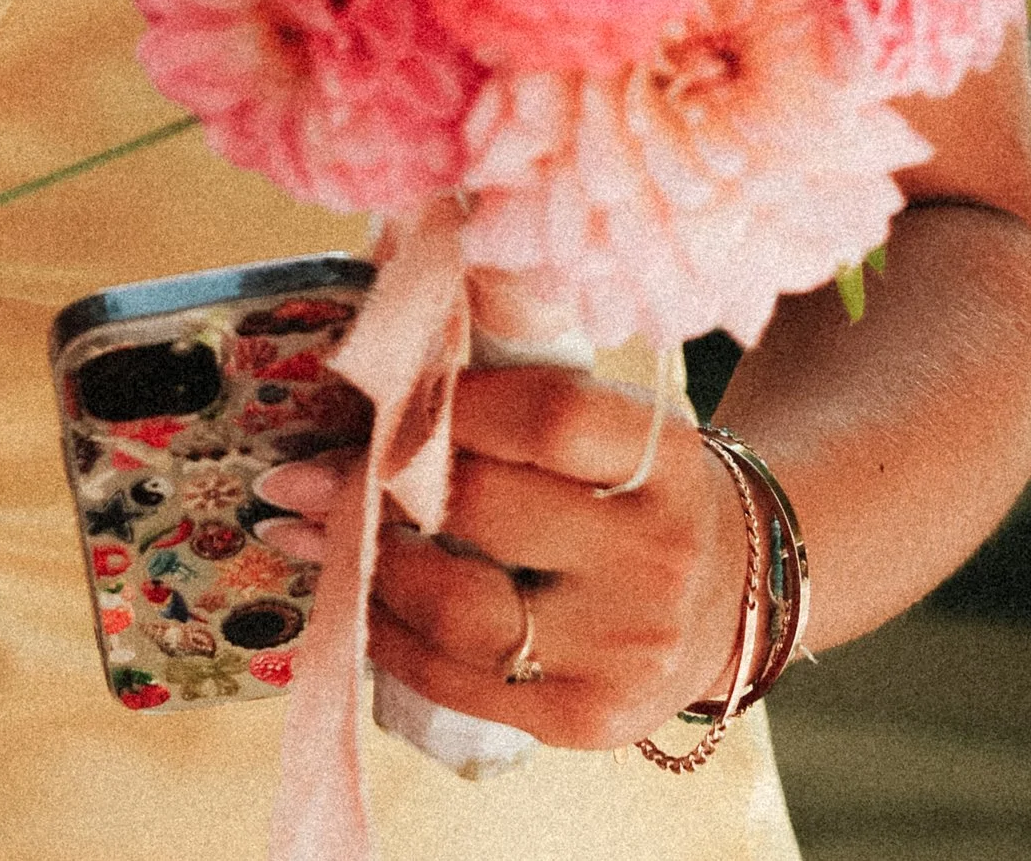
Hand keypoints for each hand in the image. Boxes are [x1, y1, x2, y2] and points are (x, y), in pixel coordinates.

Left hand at [265, 368, 755, 754]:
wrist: (732, 599)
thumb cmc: (639, 488)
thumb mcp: (615, 423)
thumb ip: (523, 382)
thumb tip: (396, 312)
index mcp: (666, 460)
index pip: (547, 417)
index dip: (449, 400)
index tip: (380, 390)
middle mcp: (655, 558)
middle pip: (486, 512)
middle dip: (373, 484)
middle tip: (298, 470)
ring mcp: (622, 649)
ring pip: (457, 610)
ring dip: (362, 563)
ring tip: (300, 530)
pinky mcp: (584, 719)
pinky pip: (456, 679)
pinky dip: (386, 633)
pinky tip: (350, 593)